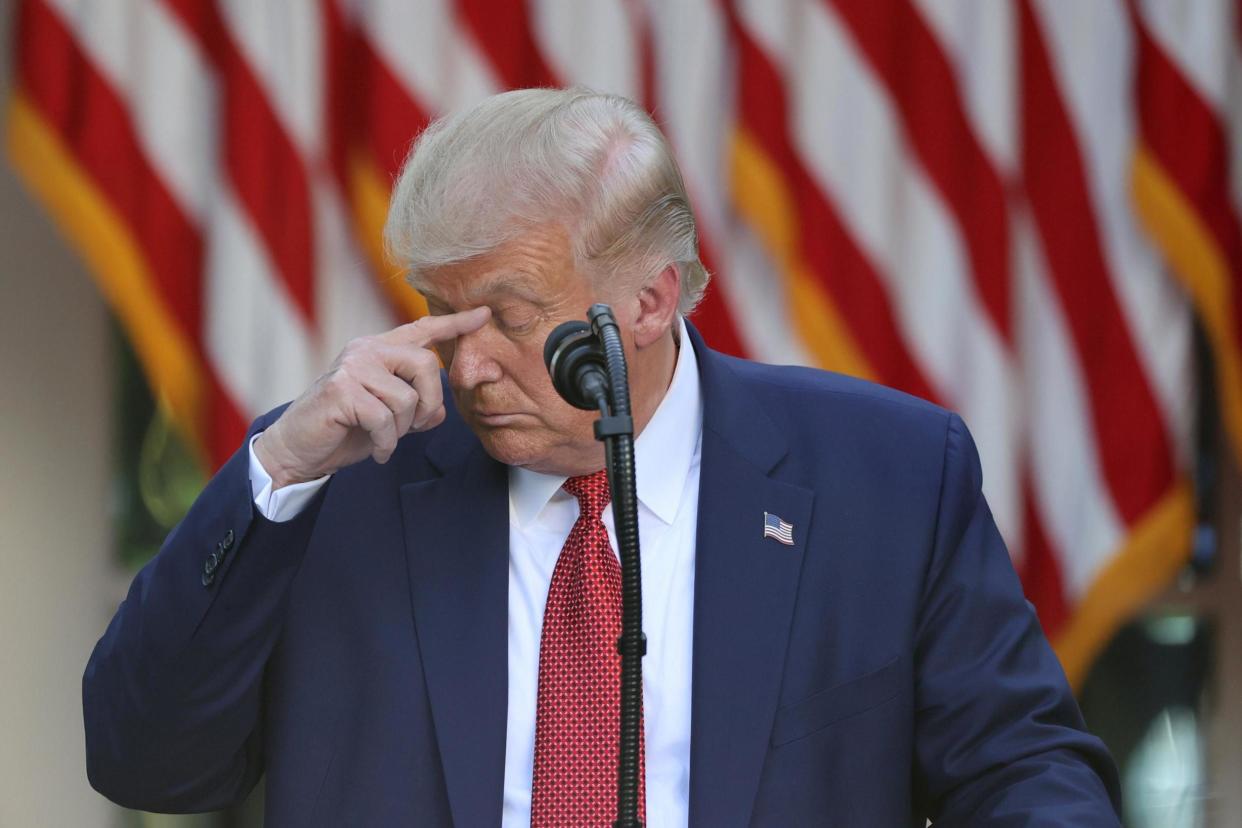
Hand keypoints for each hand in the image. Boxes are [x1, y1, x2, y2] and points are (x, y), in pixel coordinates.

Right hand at [254, 307, 490, 487]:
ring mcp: (352, 367)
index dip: (454, 324)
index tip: (484, 315)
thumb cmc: (344, 429)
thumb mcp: (388, 416)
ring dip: (402, 429)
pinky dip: (386, 443)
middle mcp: (365, 350)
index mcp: (379, 350)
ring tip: (384, 438)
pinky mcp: (341, 390)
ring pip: (406, 399)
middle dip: (430, 403)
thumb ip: (416, 406)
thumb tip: (441, 410)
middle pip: (425, 364)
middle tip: (414, 427)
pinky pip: (385, 419)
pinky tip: (376, 450)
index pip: (422, 330)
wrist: (298, 448)